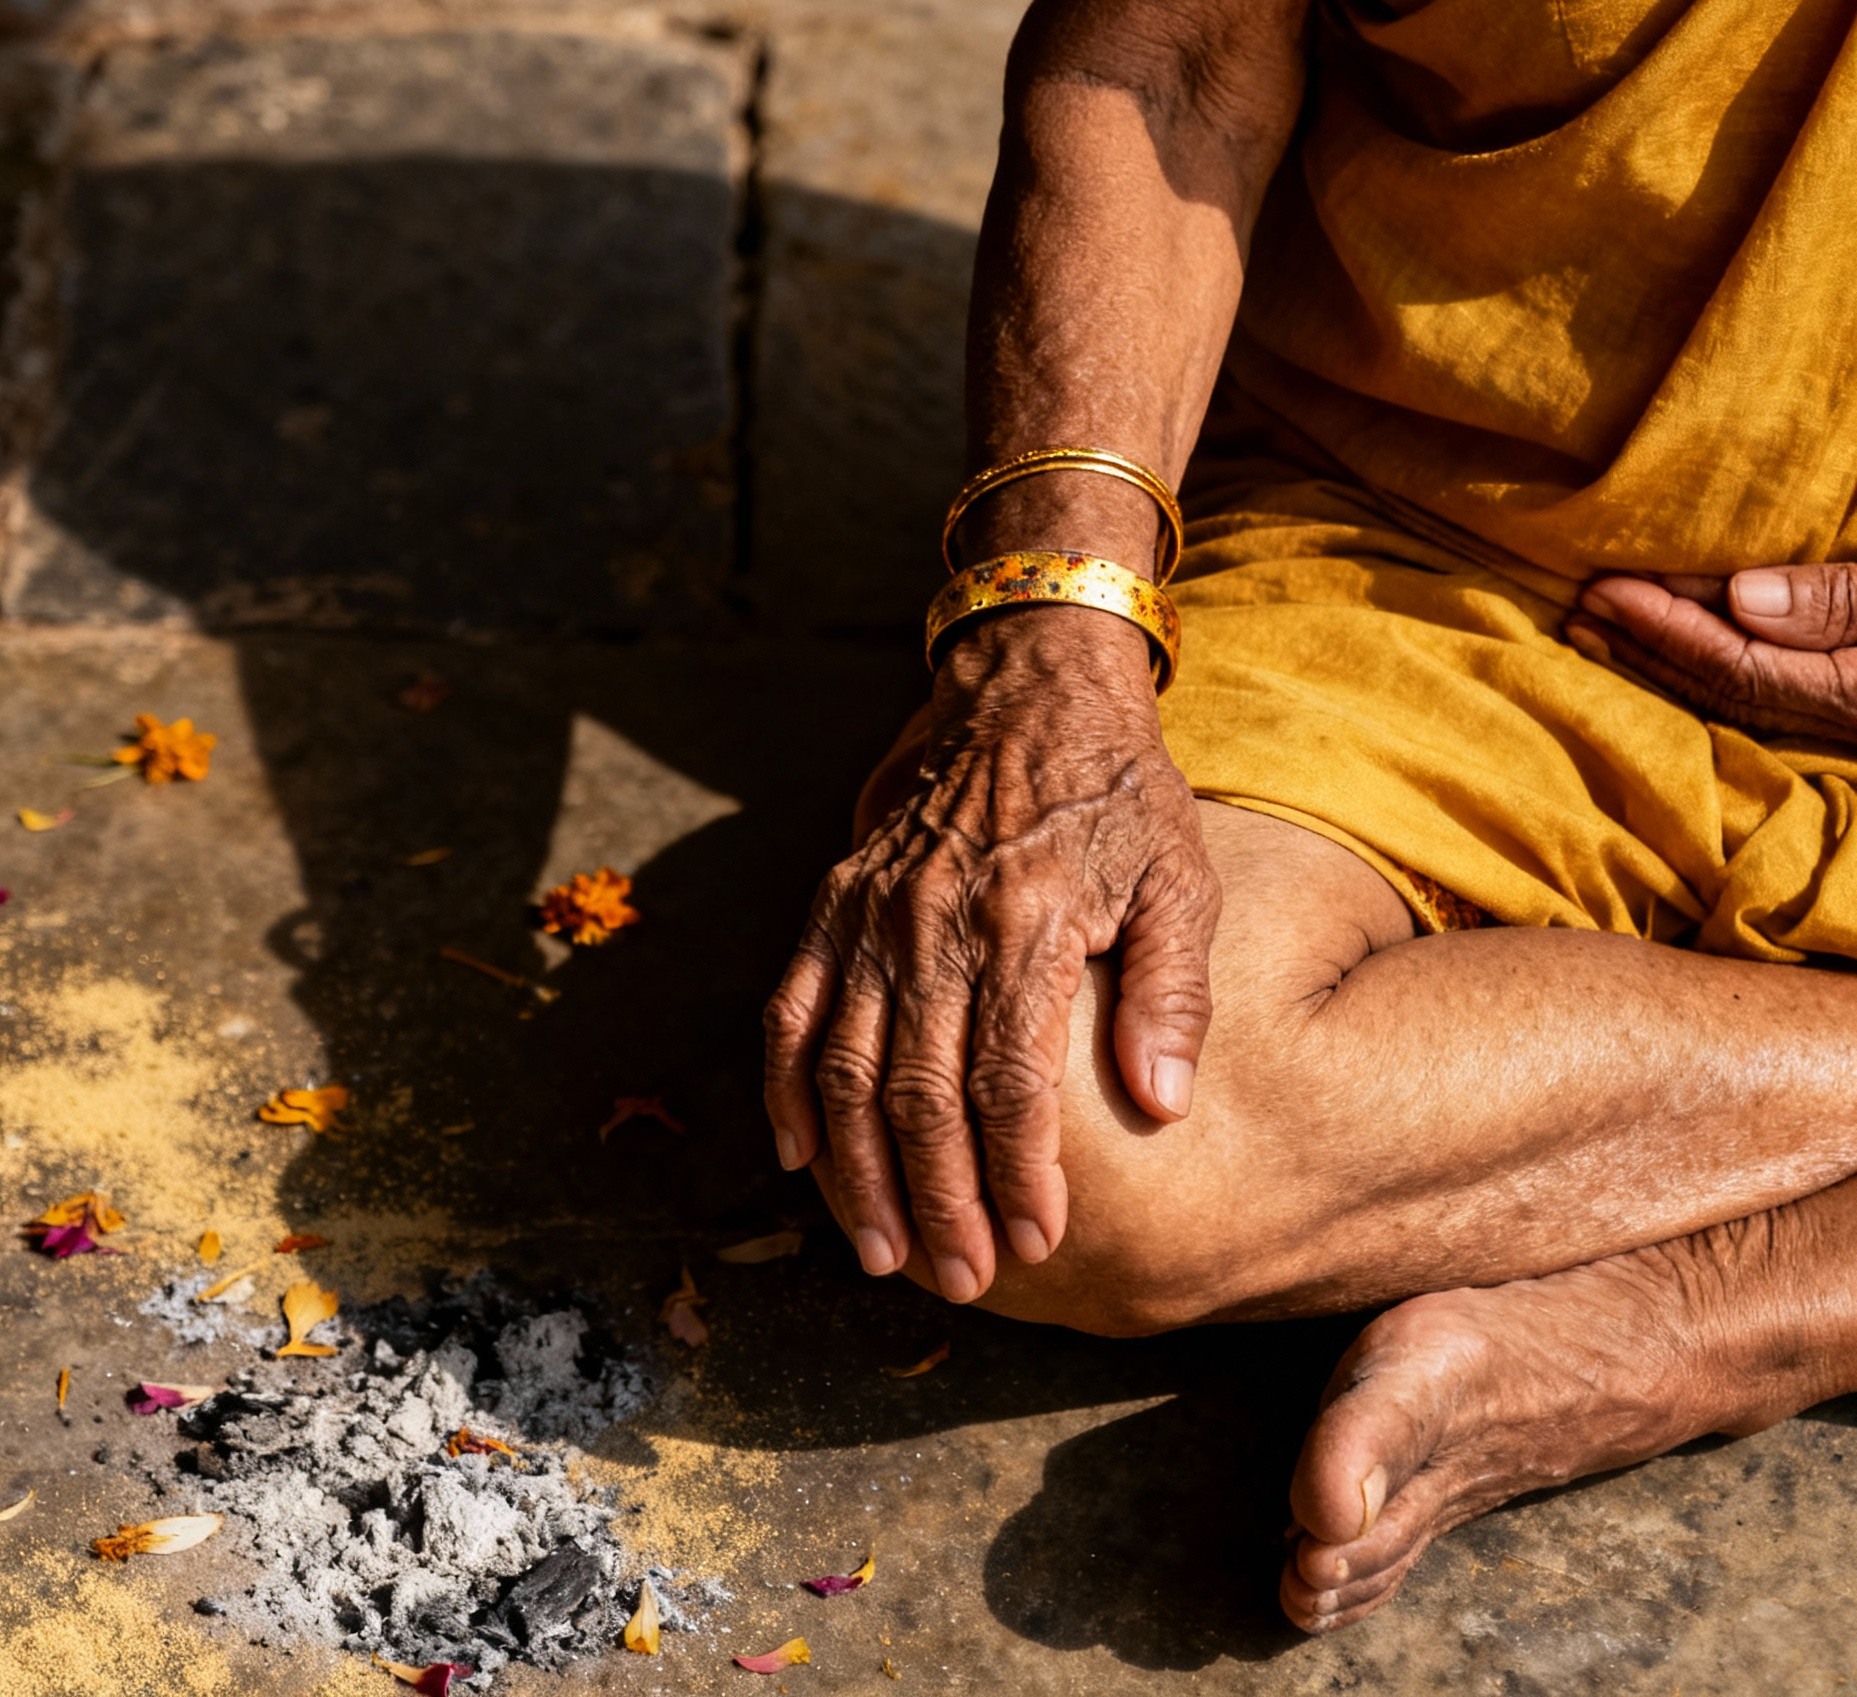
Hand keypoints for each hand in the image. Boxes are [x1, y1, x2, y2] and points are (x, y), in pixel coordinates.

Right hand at [762, 604, 1221, 1303]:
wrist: (1027, 686)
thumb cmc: (1118, 795)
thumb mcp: (1181, 877)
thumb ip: (1173, 994)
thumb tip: (1160, 1107)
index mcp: (1027, 921)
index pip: (1010, 1081)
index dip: (1018, 1172)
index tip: (1038, 1242)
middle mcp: (932, 921)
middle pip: (917, 1092)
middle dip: (936, 1198)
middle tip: (959, 1279)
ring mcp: (870, 913)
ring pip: (842, 1066)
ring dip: (857, 1171)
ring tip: (881, 1251)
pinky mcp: (833, 902)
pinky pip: (790, 1008)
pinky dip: (785, 1088)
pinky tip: (796, 1157)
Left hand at [1570, 565, 1856, 741]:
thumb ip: (1835, 599)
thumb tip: (1741, 597)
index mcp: (1853, 696)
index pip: (1734, 667)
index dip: (1665, 628)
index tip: (1607, 591)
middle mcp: (1840, 722)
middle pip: (1720, 690)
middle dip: (1645, 647)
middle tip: (1581, 609)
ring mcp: (1839, 722)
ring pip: (1731, 699)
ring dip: (1663, 661)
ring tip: (1599, 628)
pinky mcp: (1840, 710)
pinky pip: (1756, 694)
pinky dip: (1704, 667)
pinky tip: (1666, 649)